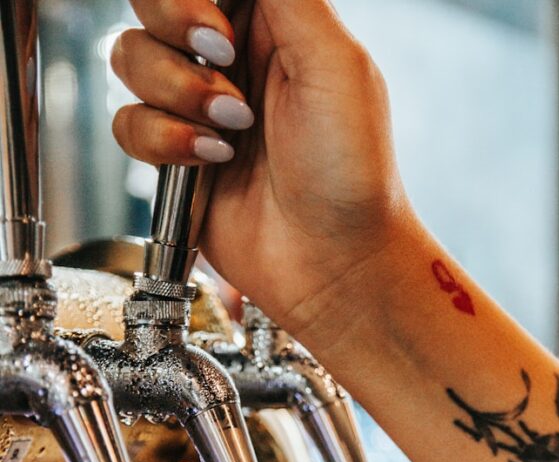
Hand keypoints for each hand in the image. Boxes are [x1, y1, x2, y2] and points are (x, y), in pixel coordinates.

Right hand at [112, 0, 410, 345]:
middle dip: (177, 28)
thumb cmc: (353, 175)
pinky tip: (210, 161)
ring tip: (231, 131)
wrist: (336, 264)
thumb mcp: (336, 63)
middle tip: (221, 62)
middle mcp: (230, 59)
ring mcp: (198, 108)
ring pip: (131, 59)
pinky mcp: (176, 159)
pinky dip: (164, 140)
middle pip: (154, 3)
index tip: (220, 27)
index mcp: (273, 22)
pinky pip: (129, 125)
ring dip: (176, 93)